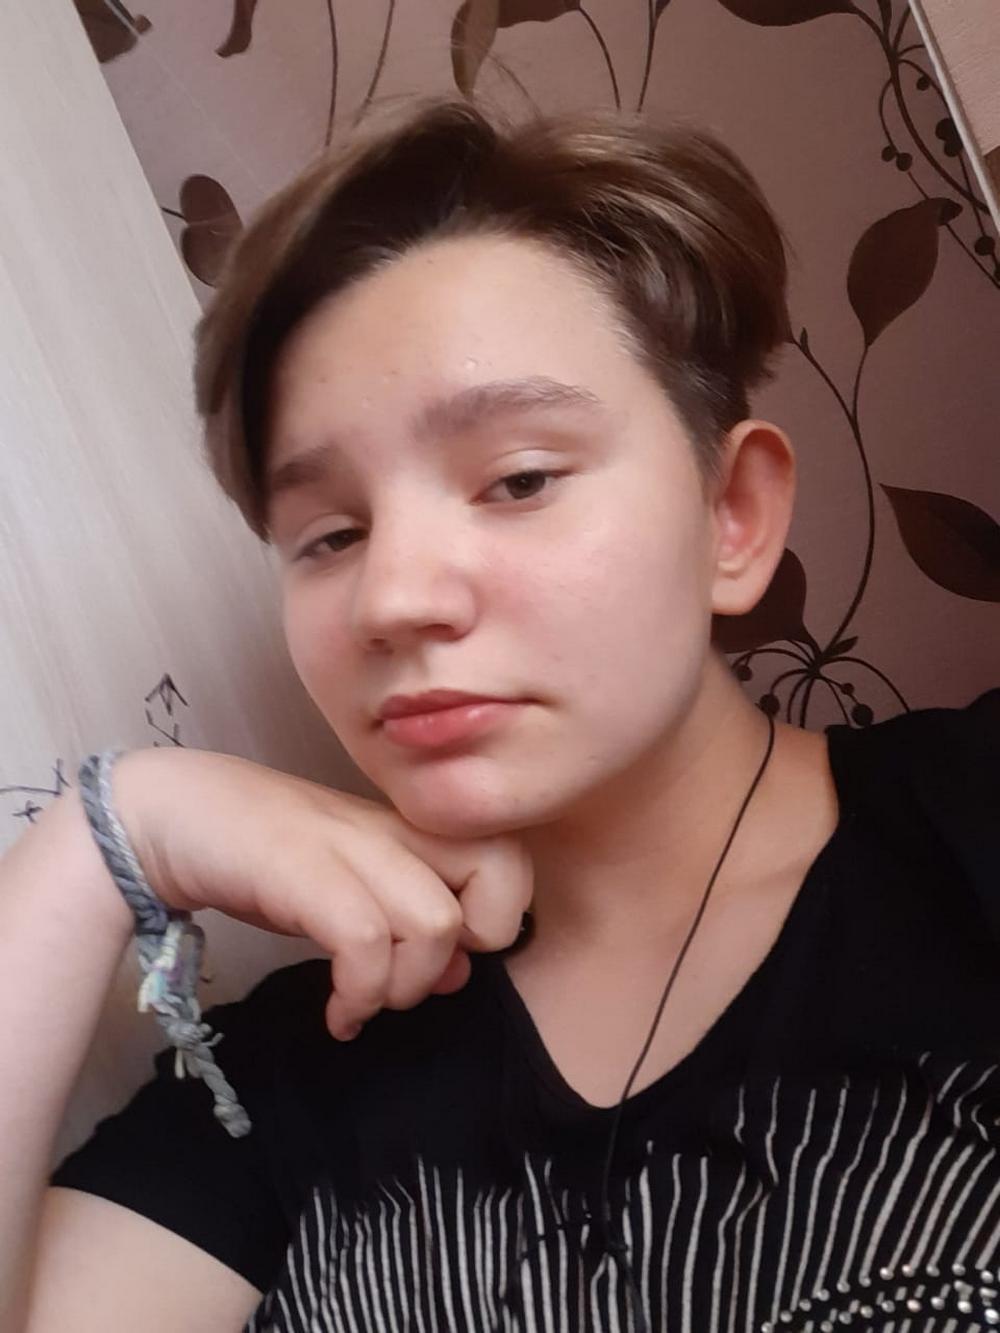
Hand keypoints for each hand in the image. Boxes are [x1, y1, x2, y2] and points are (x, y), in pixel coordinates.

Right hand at [110, 748, 532, 1038]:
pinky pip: (365, 940)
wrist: (174, 815)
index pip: (512, 856)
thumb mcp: (353, 889)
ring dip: (406, 986)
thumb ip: (410, 921)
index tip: (449, 956)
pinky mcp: (301, 869)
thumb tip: (460, 972)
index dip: (500, 916)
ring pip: (437, 920)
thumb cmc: (269, 857)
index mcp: (412, 829)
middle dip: (481, 940)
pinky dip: (360, 996)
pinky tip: (338, 1016)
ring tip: (365, 1003)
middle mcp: (393, 830)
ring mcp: (348, 845)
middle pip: (501, 870)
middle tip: (424, 973)